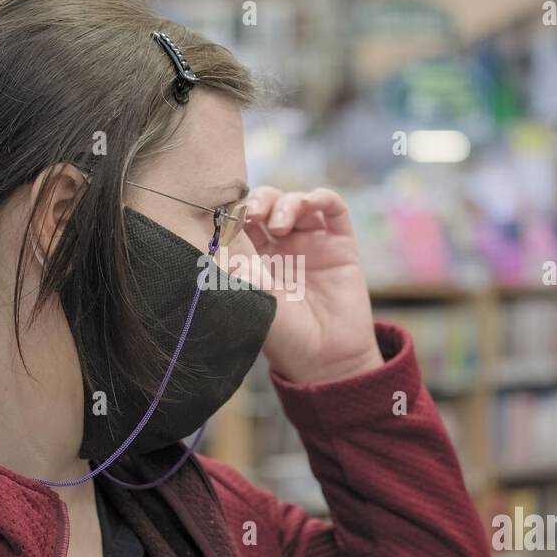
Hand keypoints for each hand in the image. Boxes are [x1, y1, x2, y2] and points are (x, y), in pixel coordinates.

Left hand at [239, 187, 383, 383]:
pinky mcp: (340, 244)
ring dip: (286, 203)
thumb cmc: (282, 334)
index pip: (241, 219)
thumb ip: (237, 259)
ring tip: (279, 226)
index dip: (235, 209)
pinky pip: (333, 208)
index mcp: (253, 258)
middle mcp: (281, 247)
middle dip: (259, 201)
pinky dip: (322, 198)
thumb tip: (216, 224)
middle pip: (267, 204)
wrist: (324, 358)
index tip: (228, 216)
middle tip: (254, 214)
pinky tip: (312, 202)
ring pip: (296, 202)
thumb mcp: (250, 294)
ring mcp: (311, 243)